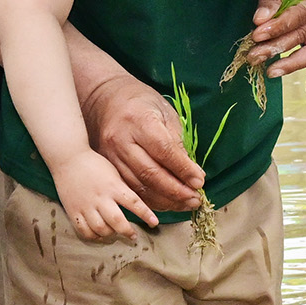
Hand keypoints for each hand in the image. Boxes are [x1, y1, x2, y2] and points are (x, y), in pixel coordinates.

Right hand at [49, 149, 154, 240]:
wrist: (68, 158)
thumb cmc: (95, 164)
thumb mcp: (114, 174)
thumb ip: (123, 189)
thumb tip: (137, 205)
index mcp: (114, 186)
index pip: (134, 203)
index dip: (146, 215)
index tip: (154, 223)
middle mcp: (100, 197)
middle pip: (117, 221)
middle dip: (127, 231)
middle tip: (133, 236)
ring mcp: (86, 205)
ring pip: (100, 228)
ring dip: (110, 234)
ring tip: (115, 234)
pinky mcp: (73, 210)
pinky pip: (83, 229)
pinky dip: (93, 236)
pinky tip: (100, 234)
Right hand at [82, 74, 201, 211]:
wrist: (105, 100)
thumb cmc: (142, 104)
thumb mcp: (165, 113)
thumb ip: (178, 142)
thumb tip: (193, 173)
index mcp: (139, 121)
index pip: (164, 150)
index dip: (183, 169)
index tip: (200, 182)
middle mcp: (121, 140)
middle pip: (150, 173)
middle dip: (176, 190)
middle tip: (196, 199)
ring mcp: (109, 155)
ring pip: (138, 185)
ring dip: (164, 200)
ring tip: (186, 204)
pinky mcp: (105, 166)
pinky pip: (128, 188)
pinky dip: (149, 200)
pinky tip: (166, 203)